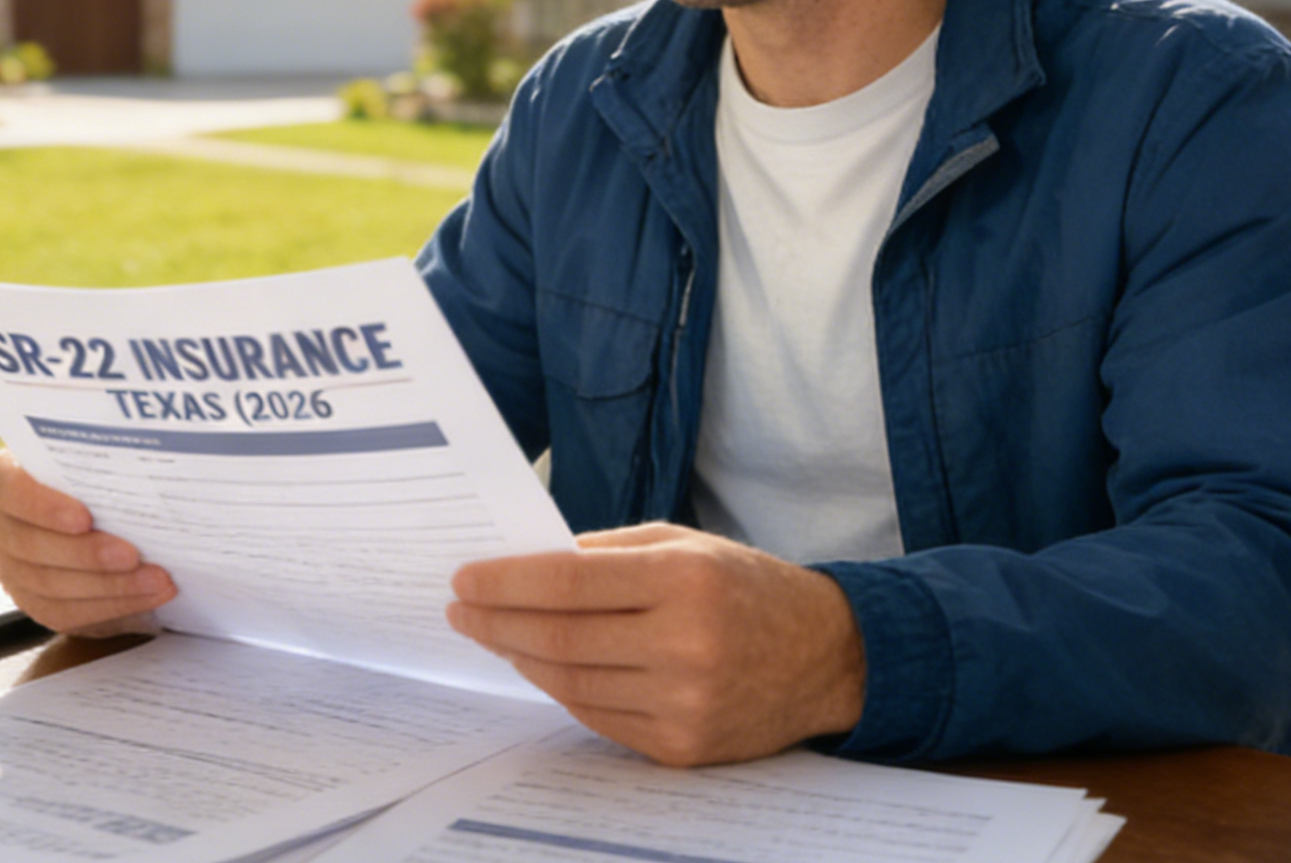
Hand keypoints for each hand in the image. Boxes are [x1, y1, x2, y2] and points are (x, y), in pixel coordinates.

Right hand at [0, 450, 175, 636]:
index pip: (9, 489)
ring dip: (110, 584)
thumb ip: (101, 462)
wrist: (99, 510)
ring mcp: (11, 567)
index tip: (85, 518)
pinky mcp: (33, 601)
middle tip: (133, 555)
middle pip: (31, 545)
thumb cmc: (94, 477)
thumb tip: (142, 465)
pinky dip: (112, 605)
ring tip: (155, 578)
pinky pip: (66, 612)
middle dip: (87, 554)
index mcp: (4, 479)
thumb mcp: (92, 461)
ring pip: (51, 585)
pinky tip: (147, 595)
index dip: (44, 506)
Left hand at [446, 523, 864, 766]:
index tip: (464, 579)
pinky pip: (598, 718)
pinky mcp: (683, 747)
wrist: (828, 657)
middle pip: (559, 638)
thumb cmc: (747, 587)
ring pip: (570, 683)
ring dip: (520, 658)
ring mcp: (684, 703)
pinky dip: (561, 690)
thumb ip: (607, 552)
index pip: (568, 582)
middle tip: (461, 609)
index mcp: (684, 579)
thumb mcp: (685, 544)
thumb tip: (525, 566)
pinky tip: (540, 666)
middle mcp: (685, 644)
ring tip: (493, 635)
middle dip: (497, 623)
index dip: (506, 583)